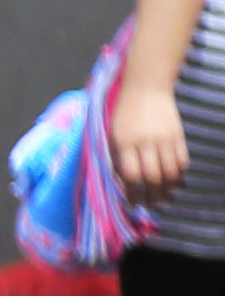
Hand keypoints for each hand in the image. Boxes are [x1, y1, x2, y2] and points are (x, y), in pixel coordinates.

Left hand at [122, 83, 188, 205]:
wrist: (146, 89)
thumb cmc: (124, 114)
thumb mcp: (113, 134)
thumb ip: (116, 157)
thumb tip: (122, 183)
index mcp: (124, 142)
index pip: (131, 175)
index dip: (133, 193)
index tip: (133, 204)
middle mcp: (145, 142)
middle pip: (153, 178)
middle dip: (153, 196)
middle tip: (151, 206)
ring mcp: (164, 139)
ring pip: (170, 173)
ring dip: (168, 189)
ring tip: (163, 197)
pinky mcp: (179, 136)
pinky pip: (182, 162)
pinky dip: (179, 175)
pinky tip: (174, 181)